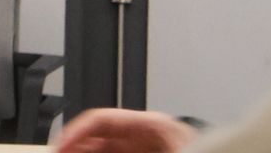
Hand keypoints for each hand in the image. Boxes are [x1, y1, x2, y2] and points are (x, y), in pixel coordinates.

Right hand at [55, 109, 198, 152]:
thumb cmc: (211, 151)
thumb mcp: (155, 148)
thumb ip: (117, 149)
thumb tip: (83, 150)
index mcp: (154, 126)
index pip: (102, 120)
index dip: (75, 133)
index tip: (59, 148)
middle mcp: (153, 136)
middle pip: (103, 137)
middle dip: (78, 149)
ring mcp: (155, 149)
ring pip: (110, 150)